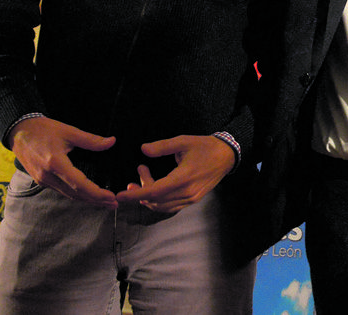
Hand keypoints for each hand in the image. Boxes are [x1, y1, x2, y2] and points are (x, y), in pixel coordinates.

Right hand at [9, 116, 116, 206]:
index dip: (96, 193)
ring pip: (68, 195)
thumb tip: (112, 141)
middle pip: (75, 194)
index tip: (111, 196)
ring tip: (104, 202)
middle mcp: (47, 175)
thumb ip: (91, 140)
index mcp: (55, 163)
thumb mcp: (68, 131)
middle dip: (95, 201)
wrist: (19, 131)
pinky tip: (86, 195)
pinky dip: (76, 195)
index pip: (79, 184)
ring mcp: (42, 180)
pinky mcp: (40, 180)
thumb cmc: (43, 129)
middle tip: (113, 204)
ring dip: (87, 200)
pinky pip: (61, 191)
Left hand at [114, 135, 234, 213]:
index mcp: (183, 177)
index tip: (120, 195)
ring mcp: (190, 199)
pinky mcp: (193, 200)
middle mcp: (186, 192)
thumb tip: (143, 149)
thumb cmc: (205, 147)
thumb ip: (162, 146)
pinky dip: (158, 201)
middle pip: (155, 200)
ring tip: (140, 181)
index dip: (135, 194)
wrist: (226, 156)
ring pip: (162, 206)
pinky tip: (154, 190)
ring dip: (148, 197)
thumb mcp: (183, 141)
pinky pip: (170, 207)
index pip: (154, 191)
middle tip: (138, 171)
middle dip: (140, 191)